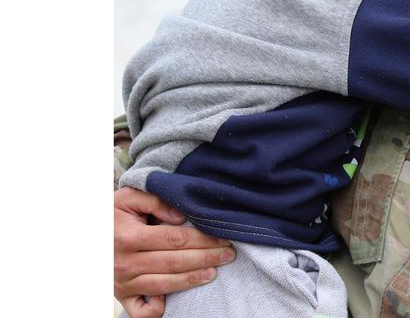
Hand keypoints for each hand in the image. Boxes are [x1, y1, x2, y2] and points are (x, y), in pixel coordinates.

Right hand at [114, 187, 235, 317]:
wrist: (86, 234)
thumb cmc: (112, 214)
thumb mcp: (129, 197)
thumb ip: (155, 200)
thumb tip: (181, 216)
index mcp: (129, 237)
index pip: (175, 240)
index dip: (203, 240)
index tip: (223, 238)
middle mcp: (125, 263)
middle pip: (175, 262)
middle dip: (206, 258)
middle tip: (228, 254)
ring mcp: (123, 283)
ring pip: (165, 285)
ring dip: (192, 279)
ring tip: (213, 272)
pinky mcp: (121, 296)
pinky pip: (143, 310)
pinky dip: (160, 308)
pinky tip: (179, 299)